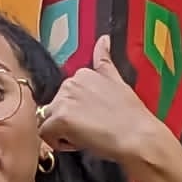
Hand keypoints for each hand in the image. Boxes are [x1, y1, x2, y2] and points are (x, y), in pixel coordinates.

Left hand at [37, 36, 174, 169]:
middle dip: (67, 121)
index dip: (77, 111)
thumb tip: (103, 39)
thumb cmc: (130, 116)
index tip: (93, 118)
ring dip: (62, 132)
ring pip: (47, 120)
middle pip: (54, 108)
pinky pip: (45, 134)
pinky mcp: (60, 118)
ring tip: (86, 135)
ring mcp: (64, 99)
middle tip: (91, 129)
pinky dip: (58, 142)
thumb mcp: (118, 81)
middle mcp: (70, 82)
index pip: (65, 97)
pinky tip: (79, 142)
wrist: (137, 135)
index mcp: (82, 73)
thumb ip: (105, 62)